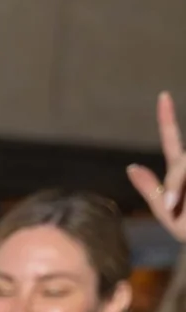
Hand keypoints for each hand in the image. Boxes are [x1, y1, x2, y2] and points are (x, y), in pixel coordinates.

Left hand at [128, 91, 185, 242]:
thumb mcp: (168, 216)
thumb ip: (152, 191)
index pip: (173, 141)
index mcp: (182, 173)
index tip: (162, 96)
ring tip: (182, 206)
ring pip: (185, 168)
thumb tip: (132, 166)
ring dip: (181, 189)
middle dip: (176, 184)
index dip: (167, 119)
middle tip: (174, 205)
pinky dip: (184, 191)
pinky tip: (184, 203)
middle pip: (181, 162)